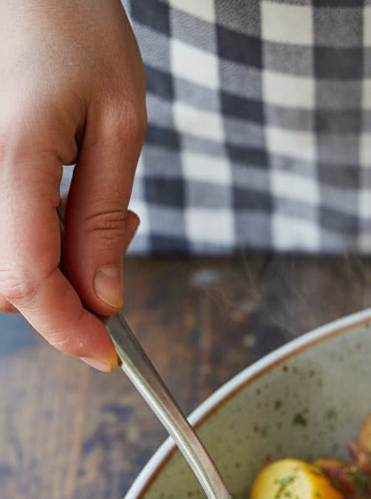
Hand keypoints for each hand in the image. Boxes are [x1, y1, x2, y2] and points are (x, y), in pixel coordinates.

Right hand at [0, 0, 145, 369]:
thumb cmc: (75, 23)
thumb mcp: (118, 122)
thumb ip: (101, 220)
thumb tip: (101, 298)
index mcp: (11, 157)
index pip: (28, 284)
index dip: (68, 331)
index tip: (107, 353)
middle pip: (3, 287)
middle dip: (64, 294)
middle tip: (118, 237)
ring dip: (46, 267)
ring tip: (94, 205)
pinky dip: (26, 240)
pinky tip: (59, 200)